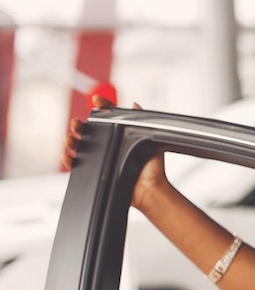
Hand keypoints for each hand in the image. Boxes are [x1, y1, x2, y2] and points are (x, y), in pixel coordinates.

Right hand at [61, 94, 168, 209]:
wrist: (150, 189)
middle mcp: (108, 146)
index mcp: (119, 136)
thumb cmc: (152, 168)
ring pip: (79, 147)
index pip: (107, 118)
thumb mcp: (148, 141)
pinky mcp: (95, 173)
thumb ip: (141, 122)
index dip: (102, 107)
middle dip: (79, 125)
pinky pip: (77, 166)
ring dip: (71, 141)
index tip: (97, 100)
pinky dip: (68, 160)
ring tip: (70, 138)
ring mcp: (100, 159)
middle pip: (88, 132)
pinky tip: (67, 155)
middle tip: (77, 123)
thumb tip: (134, 105)